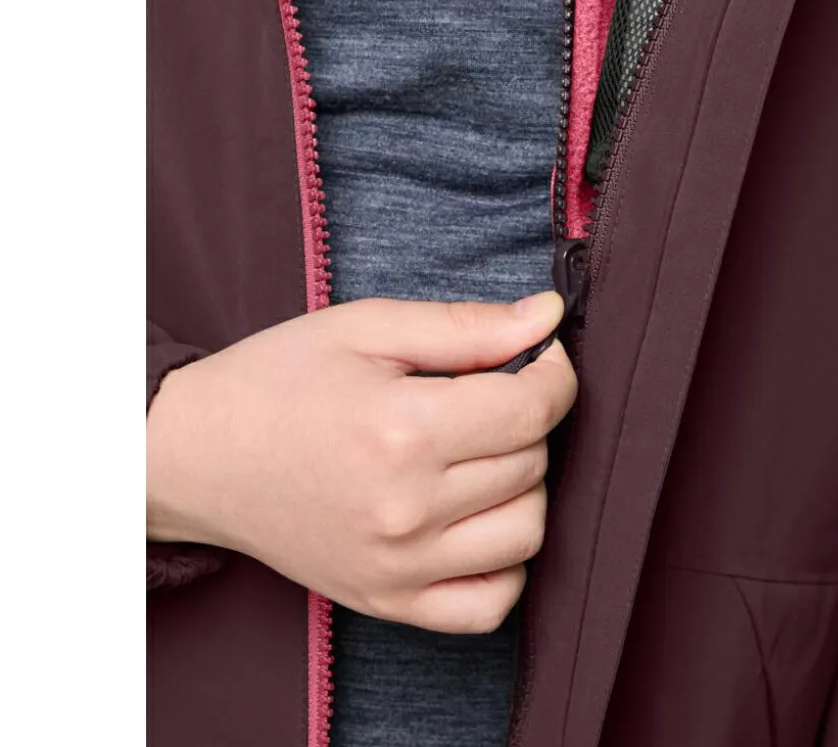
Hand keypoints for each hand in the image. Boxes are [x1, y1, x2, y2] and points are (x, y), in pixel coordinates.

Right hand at [146, 292, 574, 632]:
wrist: (196, 453)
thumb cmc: (276, 380)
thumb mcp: (367, 328)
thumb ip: (466, 327)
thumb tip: (549, 318)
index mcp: (402, 430)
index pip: (534, 409)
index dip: (556, 373)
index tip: (542, 356)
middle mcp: (406, 510)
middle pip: (533, 463)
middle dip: (528, 418)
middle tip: (487, 394)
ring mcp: (398, 566)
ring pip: (527, 530)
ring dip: (522, 483)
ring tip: (479, 453)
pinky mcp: (387, 601)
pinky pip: (490, 604)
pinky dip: (504, 562)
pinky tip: (477, 519)